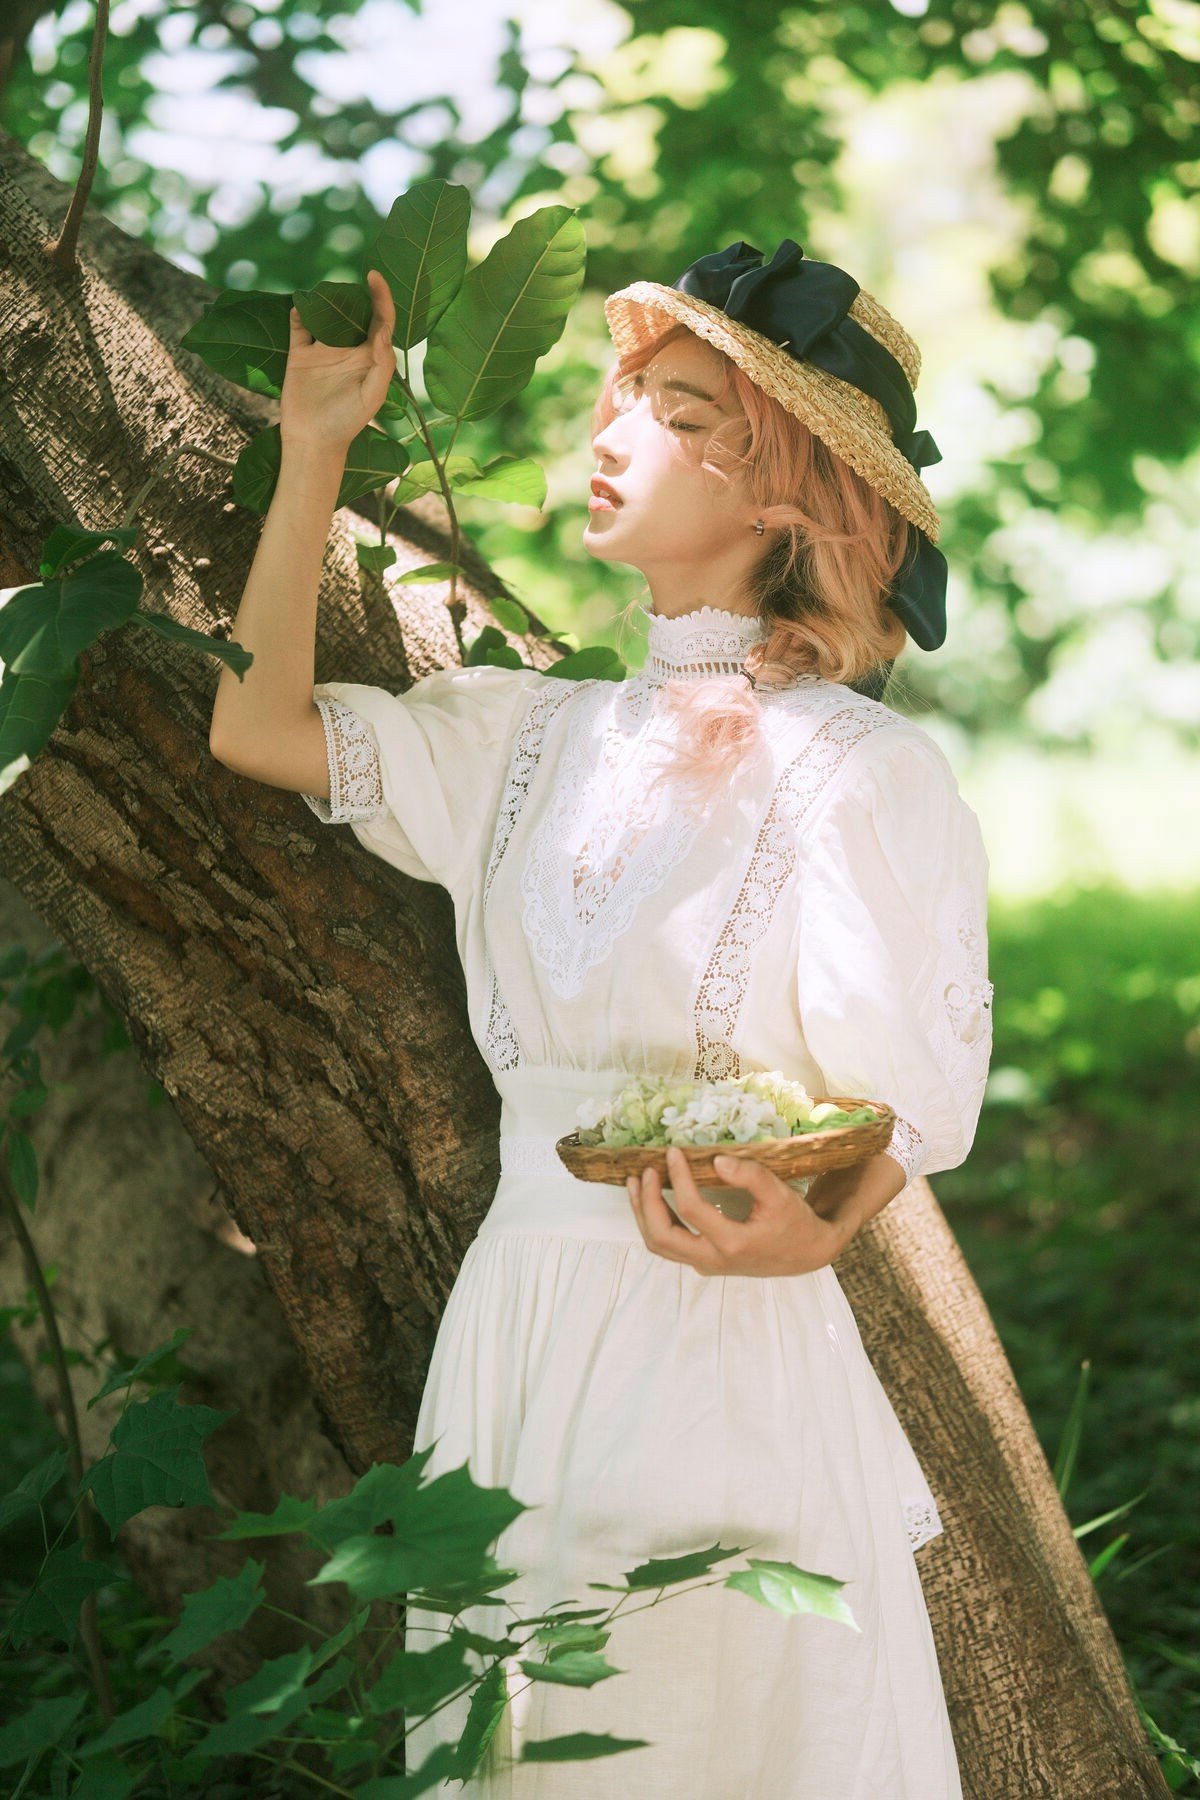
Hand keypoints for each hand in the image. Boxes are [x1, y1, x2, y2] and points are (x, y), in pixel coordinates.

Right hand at [279, 268, 396, 453]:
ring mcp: (323, 350)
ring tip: (324, 291)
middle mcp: (348, 349)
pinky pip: (298, 327)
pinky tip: (300, 306)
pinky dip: (298, 312)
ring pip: (325, 314)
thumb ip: (382, 364)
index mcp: (370, 357)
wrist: (313, 440)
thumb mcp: (372, 396)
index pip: (380, 320)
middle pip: (352, 312)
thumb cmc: (347, 423)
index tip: (373, 275)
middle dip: (351, 293)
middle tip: (346, 283)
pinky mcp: (299, 354)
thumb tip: (382, 330)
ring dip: (324, 299)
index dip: (381, 297)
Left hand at [626, 1147, 848, 1277]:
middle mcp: (713, 1260)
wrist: (806, 1254)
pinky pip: (668, 1246)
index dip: (678, 1177)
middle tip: (646, 1171)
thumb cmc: (794, 1222)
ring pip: (659, 1245)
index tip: (673, 1152)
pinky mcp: (703, 1262)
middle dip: (646, 1202)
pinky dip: (654, 1222)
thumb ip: (751, 1175)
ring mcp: (705, 1265)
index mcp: (732, 1243)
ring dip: (643, 1214)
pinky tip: (651, 1198)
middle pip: (662, 1236)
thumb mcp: (780, 1195)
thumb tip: (715, 1161)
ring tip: (636, 1182)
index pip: (691, 1209)